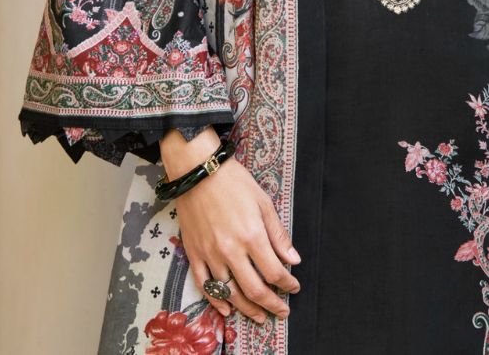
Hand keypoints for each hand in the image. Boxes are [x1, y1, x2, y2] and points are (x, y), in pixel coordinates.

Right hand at [159, 128, 301, 323]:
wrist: (199, 172)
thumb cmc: (234, 182)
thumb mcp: (263, 202)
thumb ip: (278, 234)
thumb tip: (293, 259)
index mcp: (252, 236)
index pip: (274, 272)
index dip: (287, 284)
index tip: (294, 287)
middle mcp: (231, 251)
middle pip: (254, 289)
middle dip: (271, 304)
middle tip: (282, 311)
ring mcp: (210, 255)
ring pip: (230, 293)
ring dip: (247, 309)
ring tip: (260, 316)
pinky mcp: (194, 254)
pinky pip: (205, 285)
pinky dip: (217, 301)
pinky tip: (227, 308)